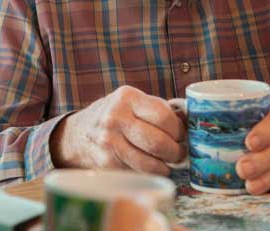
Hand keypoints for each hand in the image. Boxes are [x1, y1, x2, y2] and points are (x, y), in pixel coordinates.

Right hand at [50, 86, 185, 174]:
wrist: (79, 133)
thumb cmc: (115, 116)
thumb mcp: (132, 102)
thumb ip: (158, 109)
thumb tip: (190, 123)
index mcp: (127, 97)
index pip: (164, 116)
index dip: (179, 130)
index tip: (181, 135)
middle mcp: (115, 117)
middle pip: (159, 142)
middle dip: (176, 151)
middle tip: (179, 153)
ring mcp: (109, 141)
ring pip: (150, 162)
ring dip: (166, 166)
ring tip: (168, 162)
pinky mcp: (107, 162)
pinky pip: (139, 172)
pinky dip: (150, 172)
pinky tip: (151, 166)